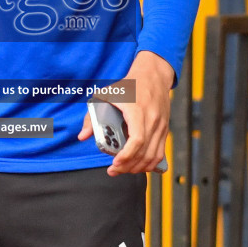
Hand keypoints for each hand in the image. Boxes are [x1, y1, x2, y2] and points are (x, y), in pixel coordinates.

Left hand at [79, 51, 173, 175]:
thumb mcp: (105, 96)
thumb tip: (83, 136)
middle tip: (113, 171)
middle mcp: (153, 120)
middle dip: (128, 166)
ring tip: (123, 170)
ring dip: (139, 168)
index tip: (115, 163)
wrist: (152, 76)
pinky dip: (149, 164)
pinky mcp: (165, 130)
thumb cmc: (128, 86)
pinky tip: (138, 166)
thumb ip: (92, 117)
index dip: (127, 155)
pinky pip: (160, 153)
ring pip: (154, 156)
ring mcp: (161, 127)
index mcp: (138, 111)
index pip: (137, 139)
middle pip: (144, 152)